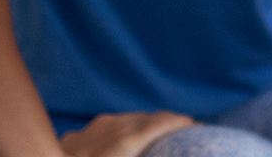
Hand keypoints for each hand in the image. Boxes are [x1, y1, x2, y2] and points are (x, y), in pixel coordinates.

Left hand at [56, 111, 195, 156]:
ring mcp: (93, 129)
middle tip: (180, 129)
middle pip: (146, 118)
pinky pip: (106, 126)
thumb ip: (142, 143)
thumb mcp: (122, 154)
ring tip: (154, 131)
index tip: (195, 125)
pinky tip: (118, 136)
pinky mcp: (77, 135)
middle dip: (165, 122)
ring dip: (143, 123)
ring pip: (126, 119)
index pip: (160, 123)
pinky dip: (120, 129)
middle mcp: (112, 128)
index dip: (179, 123)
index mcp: (126, 140)